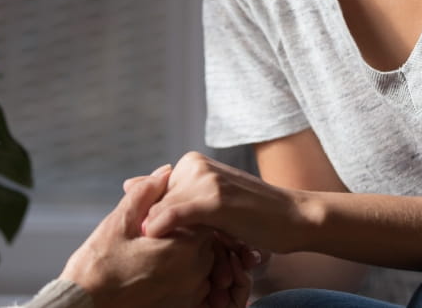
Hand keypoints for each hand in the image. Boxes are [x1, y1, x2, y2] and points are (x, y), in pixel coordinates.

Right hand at [61, 165, 214, 307]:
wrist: (85, 306)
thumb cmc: (98, 266)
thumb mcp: (119, 223)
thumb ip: (146, 194)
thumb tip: (164, 172)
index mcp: (184, 248)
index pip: (202, 215)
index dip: (183, 208)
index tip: (164, 211)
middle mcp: (196, 273)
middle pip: (207, 239)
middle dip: (186, 230)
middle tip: (156, 232)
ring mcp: (192, 293)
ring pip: (203, 262)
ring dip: (187, 253)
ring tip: (155, 253)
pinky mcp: (185, 306)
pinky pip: (197, 283)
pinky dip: (184, 273)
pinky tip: (158, 271)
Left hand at [121, 172, 264, 307]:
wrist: (295, 218)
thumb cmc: (254, 216)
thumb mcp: (209, 202)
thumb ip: (170, 193)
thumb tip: (127, 183)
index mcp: (191, 163)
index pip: (153, 195)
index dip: (150, 222)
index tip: (151, 243)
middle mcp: (195, 165)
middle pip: (155, 204)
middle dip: (155, 231)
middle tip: (166, 254)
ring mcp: (205, 179)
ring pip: (161, 210)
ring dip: (161, 238)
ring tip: (171, 258)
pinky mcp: (215, 199)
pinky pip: (174, 214)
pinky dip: (162, 228)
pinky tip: (157, 240)